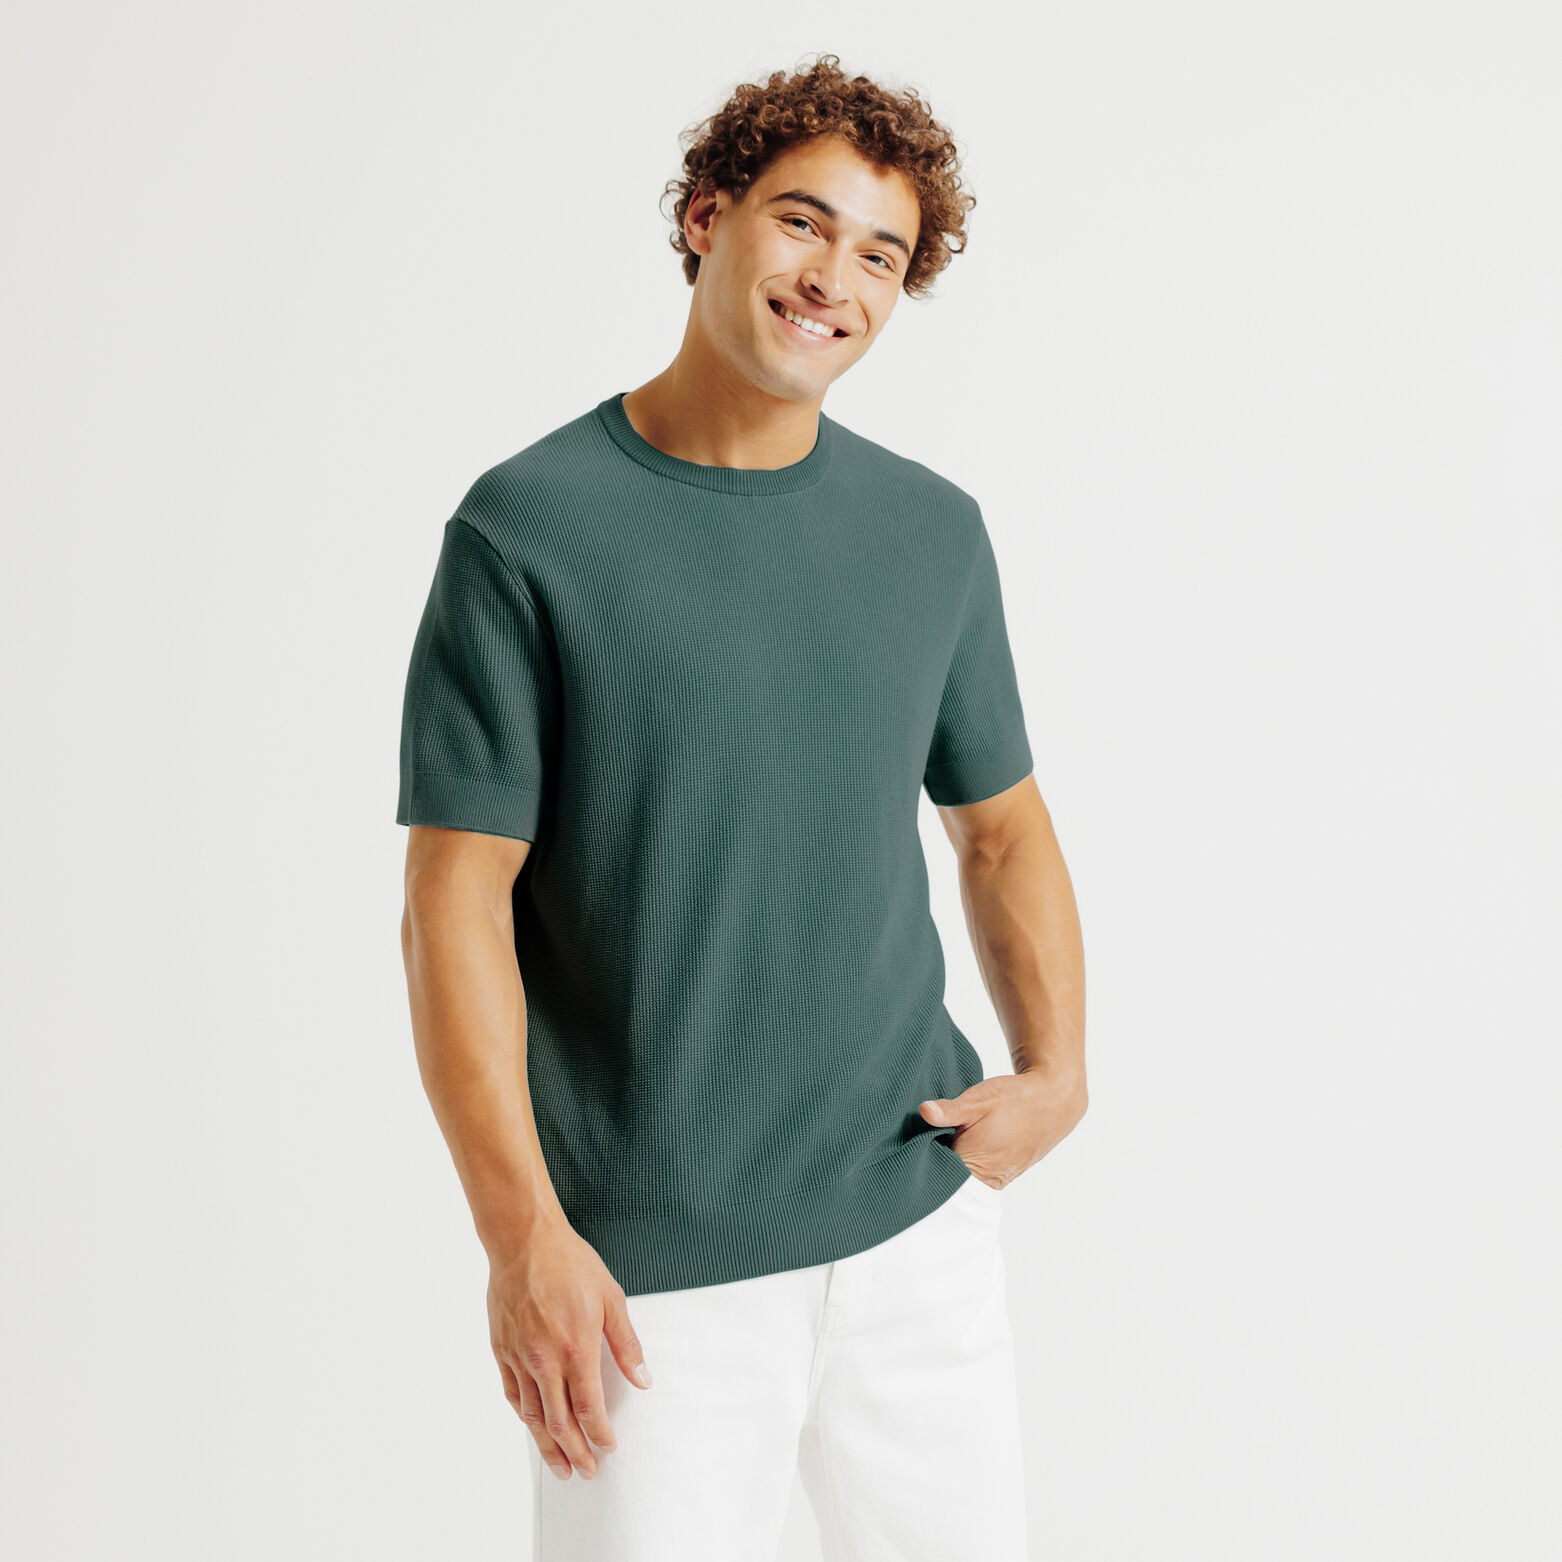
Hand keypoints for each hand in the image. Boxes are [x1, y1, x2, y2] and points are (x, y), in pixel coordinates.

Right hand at [487, 1215, 653, 1481]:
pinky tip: (532, 1425)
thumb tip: (643, 1380)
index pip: (589, 1409)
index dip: (600, 1435)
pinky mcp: (501, 1350)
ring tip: (558, 1465)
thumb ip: (626, 1344)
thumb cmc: (570, 1264)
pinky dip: (523, 1415)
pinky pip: (512, 1393)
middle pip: (559, 1423)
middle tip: (585, 1472)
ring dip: (546, 1445)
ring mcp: (519, 1357)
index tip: (608, 1448)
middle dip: (575, 1453)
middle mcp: (545, 1361)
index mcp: (576, 1349)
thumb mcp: (611, 1298)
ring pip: (532, 1416)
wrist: (524, 1241)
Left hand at [919, 1066, 1086, 1188]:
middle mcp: (985, 1179)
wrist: (1053, 1102)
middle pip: (947, 1182)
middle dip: (932, 1167)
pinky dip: (966, 1168)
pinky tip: (960, 1149)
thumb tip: (924, 1111)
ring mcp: (996, 1181)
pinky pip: (977, 1179)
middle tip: (919, 1147)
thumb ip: (950, 1110)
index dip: (918, 1163)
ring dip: (950, 1167)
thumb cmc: (1015, 1099)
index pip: (934, 1175)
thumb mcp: (980, 1098)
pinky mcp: (1003, 1177)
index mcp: (973, 1163)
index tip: (908, 1150)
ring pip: (963, 1182)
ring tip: (941, 1147)